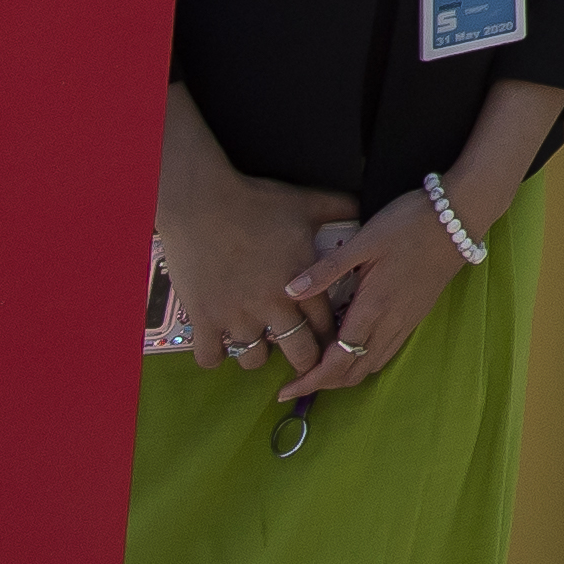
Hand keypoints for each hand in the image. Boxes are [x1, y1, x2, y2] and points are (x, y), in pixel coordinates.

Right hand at [154, 97, 351, 385]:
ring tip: (257, 343)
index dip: (330, 338)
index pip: (328, 328)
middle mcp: (273, 308)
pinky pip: (210, 358)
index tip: (326, 340)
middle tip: (297, 354)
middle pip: (299, 354)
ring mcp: (237, 317)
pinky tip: (221, 343)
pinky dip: (216, 356)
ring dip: (258, 356)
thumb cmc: (257, 202)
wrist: (202, 202)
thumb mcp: (306, 203)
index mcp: (303, 284)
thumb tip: (361, 207)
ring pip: (253, 361)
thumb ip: (339, 208)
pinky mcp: (204, 319)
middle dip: (304, 359)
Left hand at [289, 189, 474, 400]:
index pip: (337, 361)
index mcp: (374, 307)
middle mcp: (391, 323)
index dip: (310, 380)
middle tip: (296, 379)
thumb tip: (289, 291)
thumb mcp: (364, 240)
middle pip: (354, 372)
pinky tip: (352, 347)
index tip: (284, 390)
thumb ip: (327, 269)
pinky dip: (363, 361)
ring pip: (371, 365)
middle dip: (323, 383)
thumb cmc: (409, 223)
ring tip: (319, 367)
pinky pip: (386, 352)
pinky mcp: (416, 315)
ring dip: (344, 374)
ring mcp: (407, 321)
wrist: (460, 218)